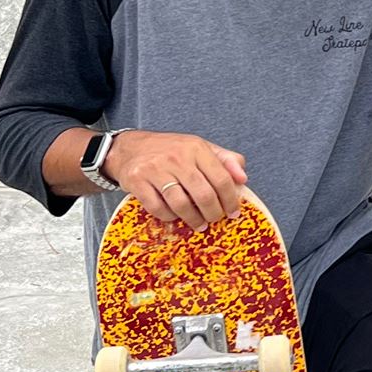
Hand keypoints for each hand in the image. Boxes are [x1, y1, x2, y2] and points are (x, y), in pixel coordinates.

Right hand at [103, 131, 246, 231]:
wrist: (129, 147)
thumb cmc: (171, 151)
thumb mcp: (200, 148)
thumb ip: (226, 160)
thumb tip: (243, 179)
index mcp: (196, 148)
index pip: (222, 178)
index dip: (231, 199)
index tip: (233, 212)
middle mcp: (177, 157)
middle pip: (203, 194)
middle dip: (213, 213)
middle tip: (215, 219)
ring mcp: (155, 169)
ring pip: (181, 204)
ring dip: (194, 219)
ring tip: (199, 224)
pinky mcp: (137, 181)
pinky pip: (157, 208)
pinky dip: (169, 216)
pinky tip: (175, 216)